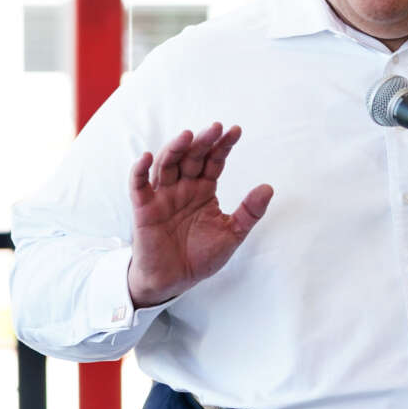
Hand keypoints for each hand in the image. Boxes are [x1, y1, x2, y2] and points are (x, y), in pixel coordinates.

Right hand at [127, 123, 272, 307]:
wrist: (174, 281)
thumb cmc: (200, 256)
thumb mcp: (232, 233)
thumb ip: (249, 212)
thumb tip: (269, 187)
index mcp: (204, 190)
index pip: (214, 161)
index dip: (223, 146)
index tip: (236, 131)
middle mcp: (183, 188)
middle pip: (192, 158)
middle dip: (203, 142)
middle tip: (215, 127)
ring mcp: (162, 197)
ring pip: (167, 165)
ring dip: (175, 149)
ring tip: (188, 135)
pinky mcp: (144, 210)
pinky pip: (138, 186)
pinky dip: (139, 171)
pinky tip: (147, 158)